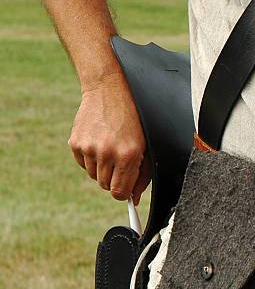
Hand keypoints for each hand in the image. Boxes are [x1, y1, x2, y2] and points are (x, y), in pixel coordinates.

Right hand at [68, 76, 150, 203]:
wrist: (108, 91)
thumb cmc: (132, 119)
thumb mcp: (145, 145)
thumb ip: (142, 174)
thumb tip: (134, 198)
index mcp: (128, 155)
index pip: (120, 192)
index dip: (124, 193)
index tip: (126, 190)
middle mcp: (107, 153)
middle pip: (106, 186)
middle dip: (114, 180)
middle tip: (120, 164)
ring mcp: (89, 148)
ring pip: (94, 176)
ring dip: (103, 169)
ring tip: (111, 149)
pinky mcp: (75, 143)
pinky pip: (83, 164)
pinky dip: (91, 159)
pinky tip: (99, 143)